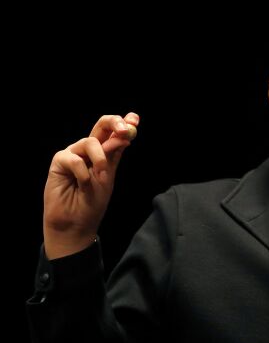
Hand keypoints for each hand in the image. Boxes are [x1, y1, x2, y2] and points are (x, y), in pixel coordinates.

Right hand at [43, 113, 138, 258]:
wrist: (76, 223)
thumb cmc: (92, 204)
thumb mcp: (108, 177)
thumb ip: (113, 156)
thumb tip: (124, 135)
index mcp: (105, 153)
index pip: (114, 133)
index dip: (125, 123)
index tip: (135, 119)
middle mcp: (89, 150)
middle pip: (100, 126)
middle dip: (114, 123)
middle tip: (124, 130)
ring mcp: (74, 154)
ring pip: (89, 142)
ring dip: (100, 159)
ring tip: (100, 177)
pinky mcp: (59, 161)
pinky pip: (75, 159)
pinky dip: (83, 174)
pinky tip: (82, 185)